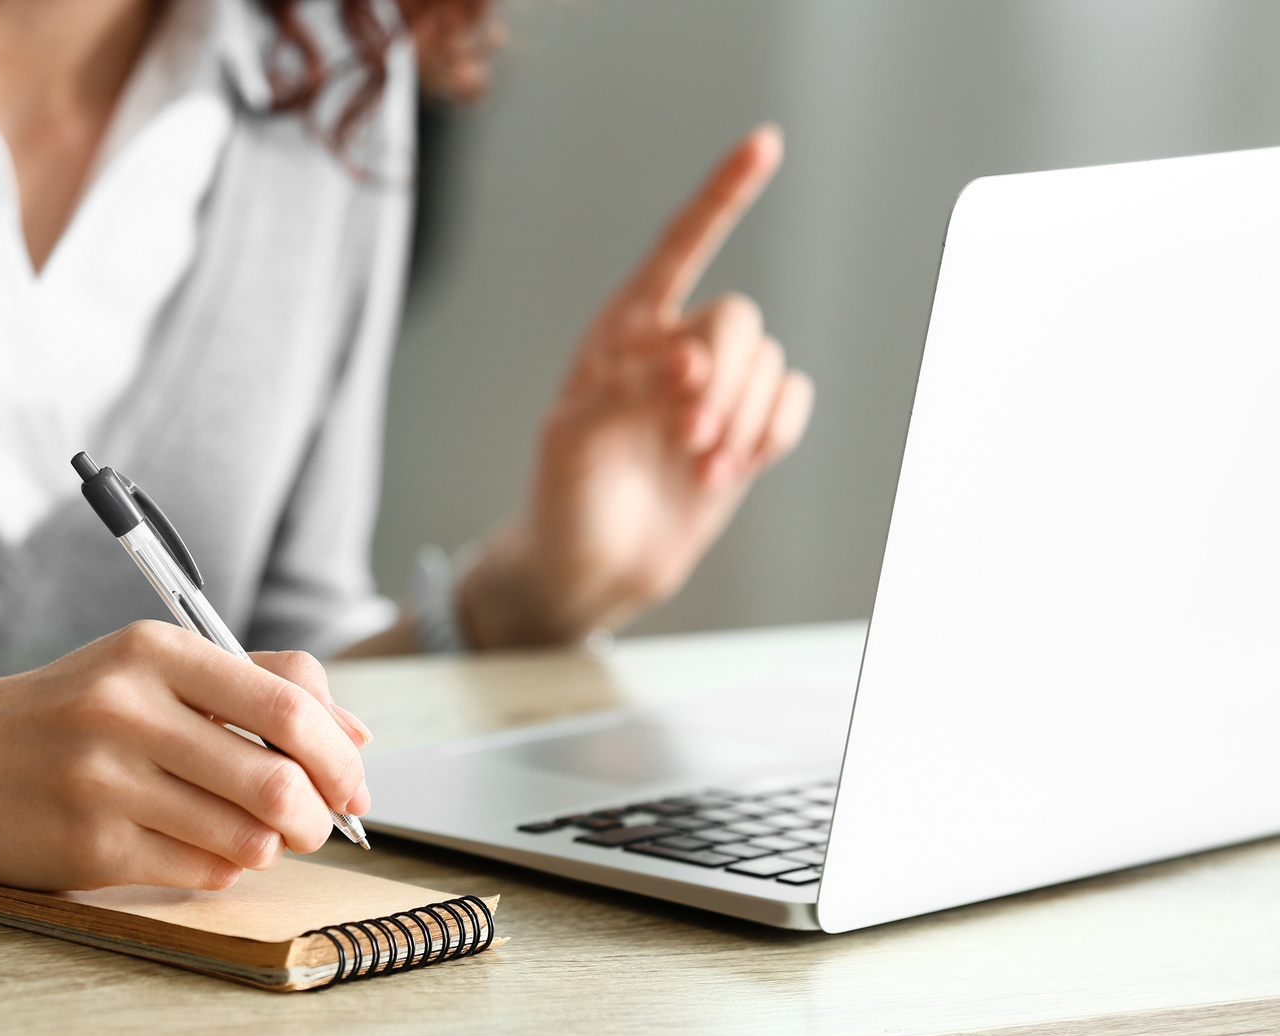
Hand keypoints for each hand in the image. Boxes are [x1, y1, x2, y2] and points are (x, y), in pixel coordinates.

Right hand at [0, 622, 372, 891]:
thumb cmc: (72, 712)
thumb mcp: (154, 668)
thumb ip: (259, 685)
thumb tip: (357, 736)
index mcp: (156, 652)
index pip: (288, 703)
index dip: (340, 754)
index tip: (354, 784)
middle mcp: (127, 710)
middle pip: (278, 781)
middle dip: (318, 817)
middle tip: (314, 825)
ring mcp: (101, 781)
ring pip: (245, 837)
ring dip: (270, 848)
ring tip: (252, 835)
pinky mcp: (84, 847)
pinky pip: (199, 872)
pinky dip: (220, 869)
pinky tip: (197, 849)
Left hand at [460, 124, 814, 646]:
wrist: (588, 569)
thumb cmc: (563, 498)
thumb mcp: (571, 442)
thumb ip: (625, 390)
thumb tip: (688, 357)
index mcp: (623, 332)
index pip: (678, 248)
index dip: (722, 196)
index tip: (765, 145)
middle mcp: (674, 348)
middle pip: (739, 317)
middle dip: (727, 375)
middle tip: (690, 433)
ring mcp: (714, 389)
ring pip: (770, 362)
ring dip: (747, 416)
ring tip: (702, 464)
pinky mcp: (745, 430)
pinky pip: (794, 401)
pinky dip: (774, 432)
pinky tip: (734, 466)